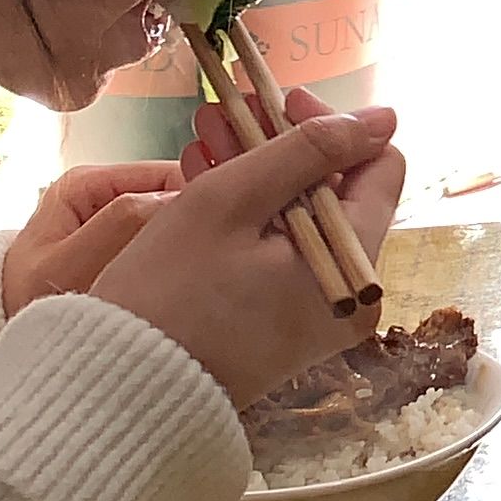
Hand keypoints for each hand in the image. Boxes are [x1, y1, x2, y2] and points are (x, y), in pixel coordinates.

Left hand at [1, 161, 183, 314]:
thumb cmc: (24, 303)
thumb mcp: (70, 262)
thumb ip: (122, 223)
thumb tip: (181, 199)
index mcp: (86, 182)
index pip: (169, 175)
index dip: (194, 202)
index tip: (206, 237)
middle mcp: (100, 196)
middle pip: (171, 200)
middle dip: (182, 229)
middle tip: (185, 267)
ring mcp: (109, 222)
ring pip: (168, 226)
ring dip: (174, 250)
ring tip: (169, 280)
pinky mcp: (117, 247)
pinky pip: (157, 247)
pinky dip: (164, 264)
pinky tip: (163, 285)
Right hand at [88, 100, 405, 404]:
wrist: (117, 396)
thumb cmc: (167, 294)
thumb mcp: (231, 202)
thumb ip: (308, 151)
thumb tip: (382, 117)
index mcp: (356, 263)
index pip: (378, 166)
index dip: (331, 126)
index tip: (276, 104)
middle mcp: (354, 292)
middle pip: (336, 192)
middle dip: (282, 146)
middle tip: (224, 113)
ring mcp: (320, 314)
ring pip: (303, 220)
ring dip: (259, 175)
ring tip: (204, 136)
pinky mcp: (285, 327)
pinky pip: (282, 255)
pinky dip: (251, 218)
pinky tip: (206, 181)